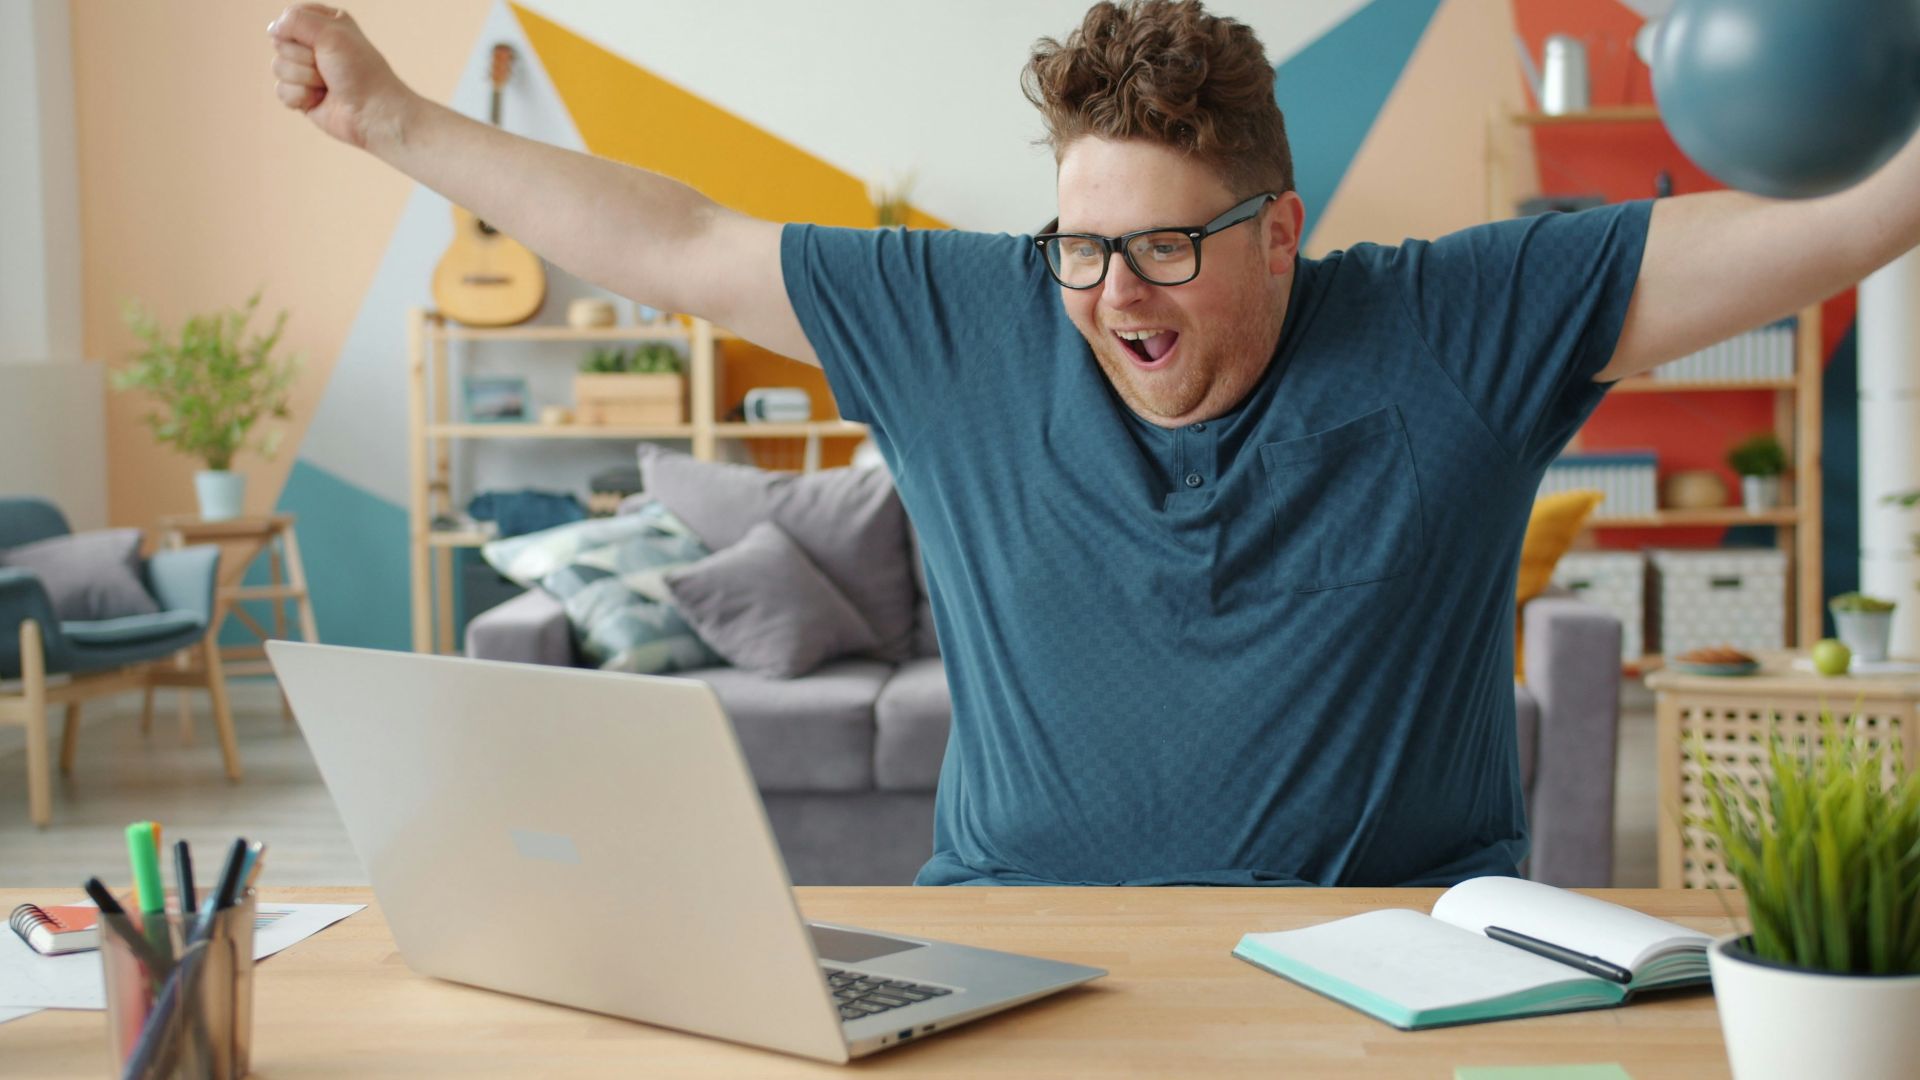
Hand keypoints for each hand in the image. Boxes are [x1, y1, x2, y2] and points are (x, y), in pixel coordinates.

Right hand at [267, 4, 410, 149]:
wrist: (372, 113)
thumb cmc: (359, 71)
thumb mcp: (330, 32)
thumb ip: (295, 19)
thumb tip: (272, 30)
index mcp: (326, 23)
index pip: (290, 17)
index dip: (299, 31)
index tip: (323, 42)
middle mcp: (315, 45)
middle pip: (280, 42)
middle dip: (303, 57)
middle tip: (328, 66)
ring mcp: (307, 71)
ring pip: (278, 66)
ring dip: (304, 77)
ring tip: (327, 84)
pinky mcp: (302, 95)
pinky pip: (281, 90)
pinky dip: (301, 96)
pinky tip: (320, 99)